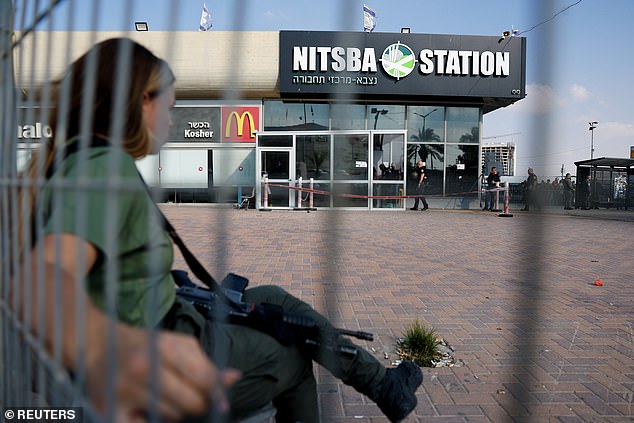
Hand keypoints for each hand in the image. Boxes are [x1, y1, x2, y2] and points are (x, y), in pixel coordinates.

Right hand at [85, 324, 240, 421]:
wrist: (99, 346)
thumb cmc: (145, 345)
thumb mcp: (177, 344)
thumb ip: (206, 363)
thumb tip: (234, 378)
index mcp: (164, 346)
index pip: (204, 379)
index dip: (216, 392)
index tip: (219, 399)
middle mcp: (143, 368)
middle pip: (192, 404)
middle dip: (196, 402)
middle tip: (184, 393)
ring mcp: (125, 391)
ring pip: (173, 418)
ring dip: (173, 411)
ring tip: (160, 395)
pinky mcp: (110, 411)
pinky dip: (150, 421)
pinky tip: (144, 409)